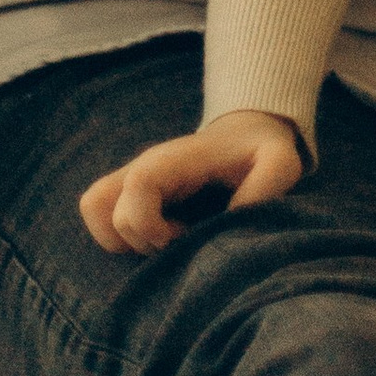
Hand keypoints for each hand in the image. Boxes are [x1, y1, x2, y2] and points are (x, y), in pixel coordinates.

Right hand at [80, 110, 304, 255]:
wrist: (247, 131)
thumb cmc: (261, 150)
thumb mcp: (280, 160)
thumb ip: (267, 186)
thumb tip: (233, 222)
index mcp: (175, 160)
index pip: (137, 187)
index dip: (151, 225)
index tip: (182, 238)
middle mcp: (145, 166)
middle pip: (103, 206)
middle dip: (140, 241)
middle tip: (180, 242)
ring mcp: (133, 177)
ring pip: (94, 208)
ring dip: (122, 240)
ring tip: (166, 243)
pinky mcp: (131, 191)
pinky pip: (101, 216)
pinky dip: (119, 239)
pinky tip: (159, 240)